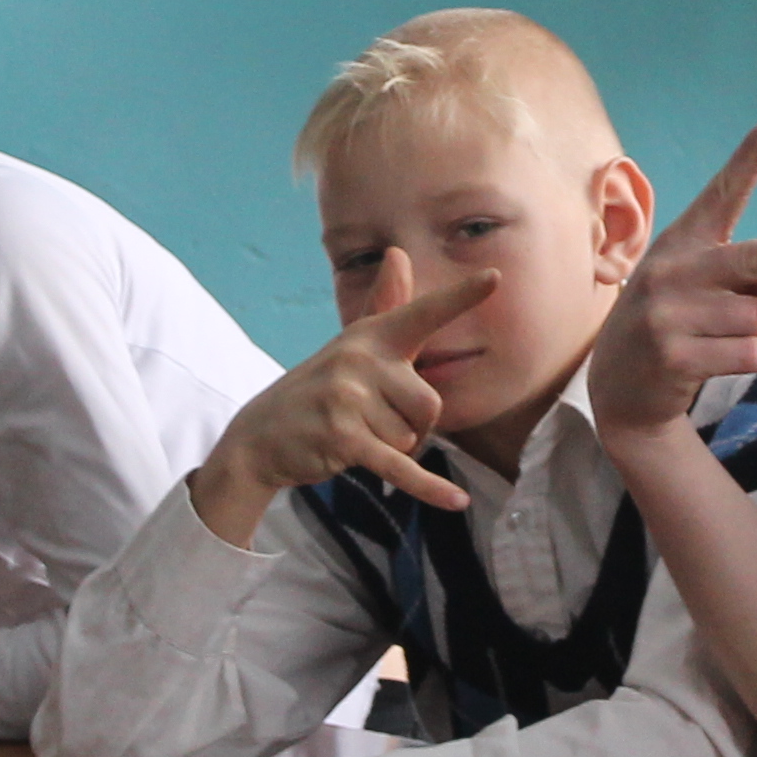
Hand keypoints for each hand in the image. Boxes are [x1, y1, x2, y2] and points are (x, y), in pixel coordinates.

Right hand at [185, 249, 494, 542]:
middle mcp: (362, 359)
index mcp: (371, 337)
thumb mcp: (352, 346)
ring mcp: (350, 398)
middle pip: (430, 406)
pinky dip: (428, 488)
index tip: (496, 278)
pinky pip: (400, 466)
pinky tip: (456, 502)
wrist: (259, 436)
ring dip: (392, 450)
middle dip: (411, 428)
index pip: (422, 313)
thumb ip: (384, 306)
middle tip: (371, 424)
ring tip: (354, 437)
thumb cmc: (318, 390)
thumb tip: (398, 254)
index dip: (460, 297)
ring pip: (412, 439)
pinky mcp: (344, 437)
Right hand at [586, 114, 756, 442]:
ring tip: (730, 341)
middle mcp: (672, 269)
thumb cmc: (678, 326)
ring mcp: (667, 313)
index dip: (751, 157)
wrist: (620, 388)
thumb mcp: (711, 295)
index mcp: (684, 242)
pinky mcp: (672, 356)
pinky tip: (745, 360)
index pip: (723, 194)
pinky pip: (754, 352)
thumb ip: (756, 283)